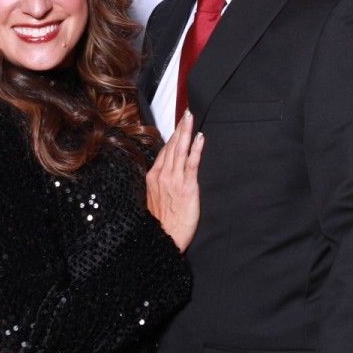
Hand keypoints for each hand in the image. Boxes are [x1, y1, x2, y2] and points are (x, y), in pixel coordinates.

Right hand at [145, 110, 203, 251]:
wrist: (164, 239)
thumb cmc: (161, 224)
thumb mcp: (154, 200)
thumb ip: (159, 185)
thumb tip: (165, 175)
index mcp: (153, 177)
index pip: (164, 152)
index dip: (172, 137)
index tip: (178, 125)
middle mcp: (162, 175)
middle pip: (171, 146)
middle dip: (179, 128)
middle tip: (186, 113)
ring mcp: (174, 179)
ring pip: (179, 150)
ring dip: (186, 132)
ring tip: (190, 118)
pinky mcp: (187, 186)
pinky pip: (191, 163)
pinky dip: (195, 149)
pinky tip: (199, 137)